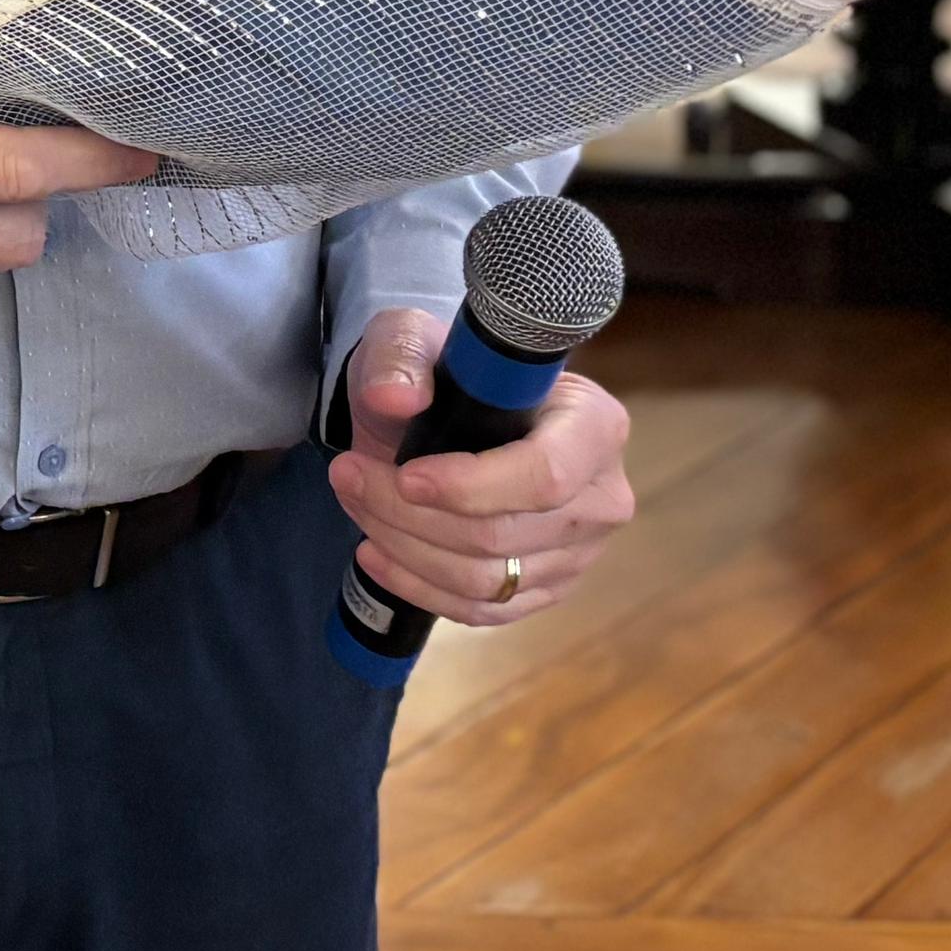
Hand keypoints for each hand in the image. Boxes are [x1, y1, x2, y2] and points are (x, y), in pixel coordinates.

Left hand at [325, 306, 635, 629]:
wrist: (449, 408)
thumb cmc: (443, 371)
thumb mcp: (415, 339)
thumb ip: (402, 357)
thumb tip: (393, 398)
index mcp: (595, 426)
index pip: (546, 477)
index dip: (471, 487)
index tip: (406, 475)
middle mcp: (603, 496)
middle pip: (502, 536)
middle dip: (409, 514)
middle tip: (346, 475)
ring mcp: (581, 552)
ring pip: (486, 580)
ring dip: (404, 548)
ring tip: (354, 503)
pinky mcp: (548, 588)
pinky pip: (483, 611)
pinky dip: (419, 586)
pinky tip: (376, 553)